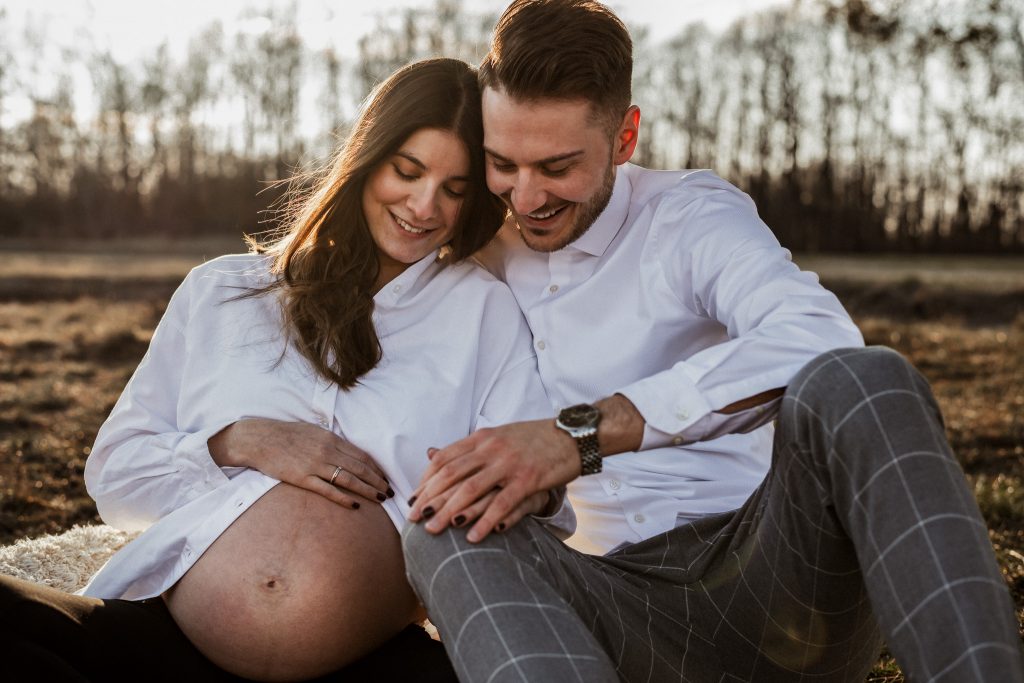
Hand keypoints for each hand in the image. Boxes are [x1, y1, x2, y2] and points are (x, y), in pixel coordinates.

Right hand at [208, 418, 391, 508]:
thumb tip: (348, 452)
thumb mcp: (314, 432)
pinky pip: (327, 490)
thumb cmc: (287, 434)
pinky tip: (355, 505)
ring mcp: (315, 465)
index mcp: (331, 439)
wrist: (260, 439)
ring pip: (349, 479)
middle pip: (360, 468)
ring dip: (367, 490)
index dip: (376, 468)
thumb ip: (332, 442)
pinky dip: (343, 498)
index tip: (385, 477)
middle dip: (378, 481)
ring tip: (380, 498)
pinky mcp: (302, 478)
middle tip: (390, 492)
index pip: (361, 456)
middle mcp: (327, 451)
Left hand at [408, 419, 578, 541]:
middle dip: (429, 499)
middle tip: (413, 519)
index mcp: (483, 438)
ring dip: (449, 512)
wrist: (573, 435)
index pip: (445, 459)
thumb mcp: (499, 437)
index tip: (413, 498)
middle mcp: (491, 449)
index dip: (426, 480)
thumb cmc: (535, 439)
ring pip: (471, 490)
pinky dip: (485, 522)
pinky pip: (502, 504)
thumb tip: (435, 455)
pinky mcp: (528, 480)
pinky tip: (472, 537)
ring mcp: (509, 464)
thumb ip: (469, 449)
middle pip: (451, 475)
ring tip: (433, 531)